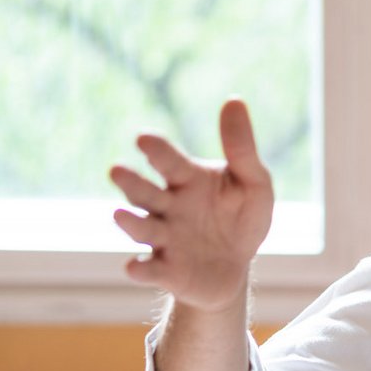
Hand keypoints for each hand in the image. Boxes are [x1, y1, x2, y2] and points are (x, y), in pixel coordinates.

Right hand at [110, 98, 273, 312]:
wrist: (236, 267)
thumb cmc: (240, 217)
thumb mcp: (253, 183)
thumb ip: (242, 148)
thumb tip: (234, 100)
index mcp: (187, 180)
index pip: (169, 161)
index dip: (157, 150)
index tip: (144, 139)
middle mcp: (167, 207)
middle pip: (144, 192)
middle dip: (131, 183)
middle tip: (117, 171)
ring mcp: (163, 239)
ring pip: (142, 227)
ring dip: (130, 221)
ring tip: (119, 214)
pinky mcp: (166, 270)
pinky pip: (149, 269)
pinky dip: (140, 269)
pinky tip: (134, 268)